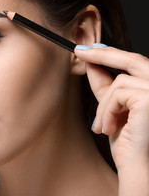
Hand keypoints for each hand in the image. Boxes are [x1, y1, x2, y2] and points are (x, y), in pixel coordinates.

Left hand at [75, 44, 148, 194]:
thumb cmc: (129, 144)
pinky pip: (117, 94)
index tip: (91, 48)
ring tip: (100, 126)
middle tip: (80, 51)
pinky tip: (108, 128)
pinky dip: (106, 111)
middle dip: (103, 54)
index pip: (136, 63)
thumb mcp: (113, 109)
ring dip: (103, 105)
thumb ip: (106, 87)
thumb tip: (92, 65)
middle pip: (133, 60)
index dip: (112, 53)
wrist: (137, 169)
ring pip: (119, 83)